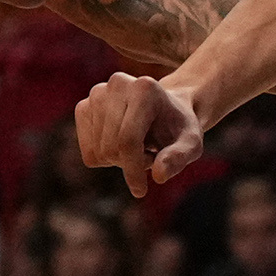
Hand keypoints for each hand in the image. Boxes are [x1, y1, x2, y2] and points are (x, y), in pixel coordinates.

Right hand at [77, 71, 207, 196]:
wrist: (166, 110)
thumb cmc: (178, 129)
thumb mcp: (191, 144)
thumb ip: (179, 158)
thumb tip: (159, 175)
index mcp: (145, 89)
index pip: (128, 140)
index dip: (133, 170)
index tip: (141, 191)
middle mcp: (117, 84)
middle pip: (111, 147)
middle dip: (130, 162)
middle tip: (150, 153)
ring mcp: (97, 94)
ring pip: (98, 152)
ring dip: (119, 160)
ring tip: (138, 145)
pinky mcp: (84, 107)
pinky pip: (88, 152)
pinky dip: (105, 157)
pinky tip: (121, 143)